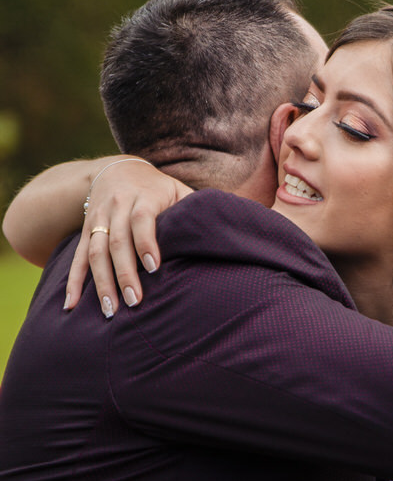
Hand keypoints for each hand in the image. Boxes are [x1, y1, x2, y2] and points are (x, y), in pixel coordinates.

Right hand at [71, 160, 192, 316]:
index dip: (146, 242)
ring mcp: (98, 220)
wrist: (118, 170)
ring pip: (95, 252)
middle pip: (117, 241)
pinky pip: (77, 257)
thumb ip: (198, 209)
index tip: (154, 267)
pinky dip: (73, 281)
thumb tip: (234, 225)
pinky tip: (71, 304)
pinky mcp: (85, 231)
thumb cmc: (160, 189)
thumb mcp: (179, 191)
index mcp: (143, 197)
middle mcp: (116, 207)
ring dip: (100, 282)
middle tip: (134, 301)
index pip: (143, 220)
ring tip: (110, 310)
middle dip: (125, 273)